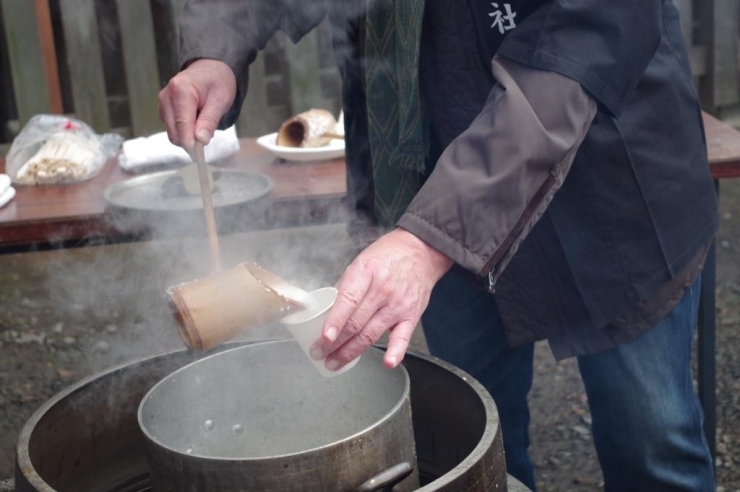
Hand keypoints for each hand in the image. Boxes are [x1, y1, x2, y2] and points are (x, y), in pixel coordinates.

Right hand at [158, 59, 236, 149]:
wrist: (211, 67)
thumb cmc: (218, 81)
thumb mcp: (220, 100)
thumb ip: (209, 121)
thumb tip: (200, 141)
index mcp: (181, 91)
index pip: (182, 125)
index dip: (190, 144)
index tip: (199, 156)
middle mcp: (167, 96)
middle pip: (174, 132)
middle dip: (190, 140)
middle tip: (207, 136)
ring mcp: (163, 102)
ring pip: (172, 132)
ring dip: (188, 135)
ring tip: (203, 122)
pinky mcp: (164, 108)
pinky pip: (173, 128)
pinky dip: (185, 130)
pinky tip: (196, 120)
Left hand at [309, 228, 452, 370]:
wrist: (422, 252)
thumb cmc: (388, 255)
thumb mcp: (361, 261)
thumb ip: (345, 286)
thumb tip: (328, 311)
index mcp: (366, 273)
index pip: (348, 301)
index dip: (335, 321)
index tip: (323, 337)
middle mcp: (382, 290)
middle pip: (356, 323)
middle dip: (334, 343)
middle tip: (319, 353)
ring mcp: (398, 305)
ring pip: (371, 334)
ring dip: (350, 352)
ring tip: (334, 362)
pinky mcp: (411, 316)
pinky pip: (403, 337)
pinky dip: (396, 352)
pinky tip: (387, 363)